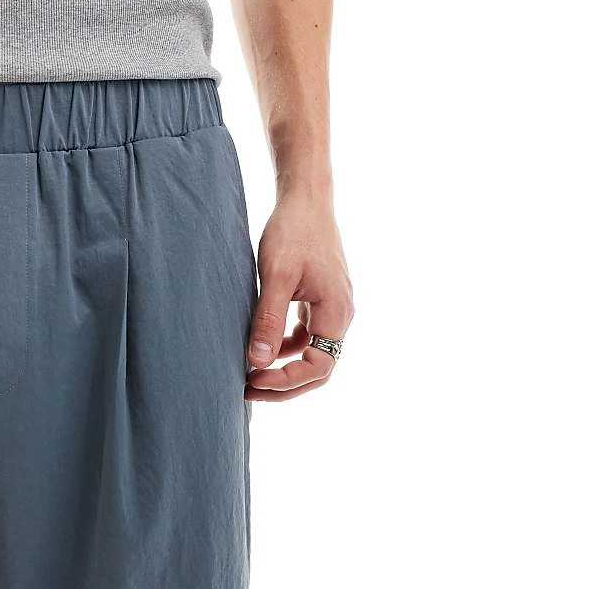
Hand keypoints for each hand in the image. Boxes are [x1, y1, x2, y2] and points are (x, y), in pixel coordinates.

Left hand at [244, 191, 354, 400]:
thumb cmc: (292, 231)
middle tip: (247, 389)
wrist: (305, 198)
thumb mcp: (277, 275)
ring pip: (313, 353)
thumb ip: (268, 320)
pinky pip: (308, 334)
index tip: (251, 379)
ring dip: (284, 368)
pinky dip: (287, 346)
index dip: (286, 382)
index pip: (318, 367)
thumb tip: (257, 362)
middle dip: (285, 384)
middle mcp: (340, 314)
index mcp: (336, 312)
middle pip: (319, 367)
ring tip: (249, 373)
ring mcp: (332, 306)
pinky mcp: (320, 297)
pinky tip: (262, 345)